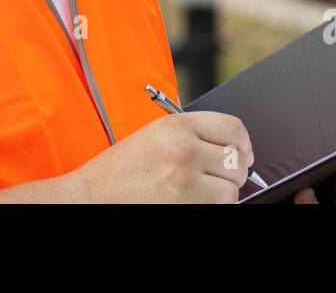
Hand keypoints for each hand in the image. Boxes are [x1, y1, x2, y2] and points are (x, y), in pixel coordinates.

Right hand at [71, 111, 254, 202]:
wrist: (92, 197)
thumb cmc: (120, 169)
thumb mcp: (154, 135)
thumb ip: (192, 134)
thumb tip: (233, 148)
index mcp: (176, 126)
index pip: (233, 127)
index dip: (243, 142)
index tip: (242, 152)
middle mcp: (184, 150)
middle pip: (237, 160)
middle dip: (232, 172)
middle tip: (218, 177)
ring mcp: (186, 181)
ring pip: (231, 189)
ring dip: (221, 194)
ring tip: (199, 191)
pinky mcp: (187, 207)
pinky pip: (218, 208)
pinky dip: (210, 207)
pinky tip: (190, 202)